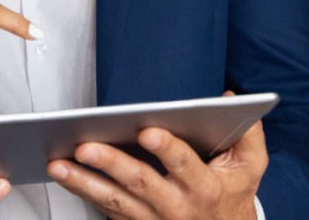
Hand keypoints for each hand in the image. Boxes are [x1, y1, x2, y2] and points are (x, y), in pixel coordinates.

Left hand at [46, 96, 266, 219]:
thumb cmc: (232, 195)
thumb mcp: (250, 168)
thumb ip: (248, 133)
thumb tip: (232, 100)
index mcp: (205, 187)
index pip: (184, 165)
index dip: (166, 149)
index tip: (147, 131)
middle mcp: (176, 206)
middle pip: (140, 183)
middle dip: (111, 163)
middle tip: (85, 146)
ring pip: (114, 200)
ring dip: (83, 182)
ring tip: (58, 164)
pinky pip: (106, 209)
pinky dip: (83, 193)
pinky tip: (64, 175)